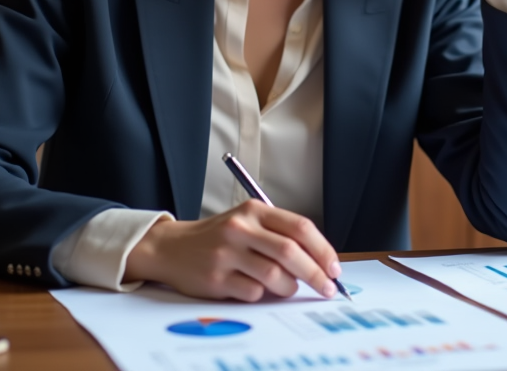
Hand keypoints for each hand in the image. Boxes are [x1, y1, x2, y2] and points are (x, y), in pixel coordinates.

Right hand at [123, 200, 341, 301]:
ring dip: (289, 287)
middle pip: (291, 252)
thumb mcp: (247, 222)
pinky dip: (261, 295)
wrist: (172, 248)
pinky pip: (254, 293)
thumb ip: (279, 234)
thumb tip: (320, 261)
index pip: (300, 227)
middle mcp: (241, 228)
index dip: (323, 250)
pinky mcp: (217, 278)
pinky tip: (253, 288)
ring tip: (286, 288)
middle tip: (326, 288)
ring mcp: (227, 253)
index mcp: (254, 210)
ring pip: (275, 276)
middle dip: (316, 274)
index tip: (334, 268)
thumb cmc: (218, 237)